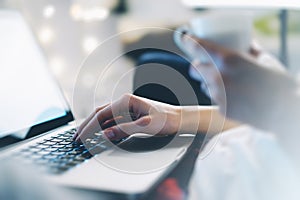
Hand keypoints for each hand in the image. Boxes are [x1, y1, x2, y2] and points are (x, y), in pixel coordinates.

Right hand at [73, 94, 180, 141]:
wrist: (180, 119)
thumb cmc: (167, 120)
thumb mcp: (146, 126)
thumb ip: (125, 130)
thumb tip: (105, 135)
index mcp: (126, 101)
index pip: (101, 115)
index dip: (89, 127)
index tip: (80, 138)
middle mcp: (124, 102)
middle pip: (99, 114)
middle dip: (86, 126)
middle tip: (76, 138)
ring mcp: (127, 108)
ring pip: (105, 117)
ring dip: (94, 127)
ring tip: (83, 137)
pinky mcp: (130, 115)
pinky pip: (113, 121)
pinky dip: (104, 128)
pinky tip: (99, 135)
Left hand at [181, 34, 297, 129]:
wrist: (284, 110)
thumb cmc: (277, 82)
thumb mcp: (265, 59)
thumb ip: (250, 50)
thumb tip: (245, 43)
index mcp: (228, 59)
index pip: (199, 47)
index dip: (189, 42)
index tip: (185, 39)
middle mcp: (219, 77)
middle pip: (194, 68)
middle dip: (198, 66)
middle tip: (204, 65)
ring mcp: (219, 95)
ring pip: (203, 86)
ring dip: (209, 83)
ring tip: (226, 83)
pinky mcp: (221, 109)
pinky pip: (214, 99)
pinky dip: (220, 97)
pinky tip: (234, 97)